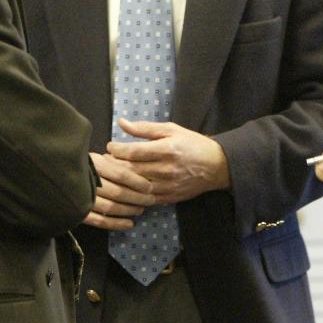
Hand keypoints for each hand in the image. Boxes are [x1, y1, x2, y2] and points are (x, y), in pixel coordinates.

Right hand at [83, 152, 154, 230]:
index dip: (138, 182)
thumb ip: (117, 162)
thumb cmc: (87, 164)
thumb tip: (140, 172)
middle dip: (137, 198)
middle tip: (150, 200)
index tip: (150, 187)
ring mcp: (82, 198)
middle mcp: (89, 181)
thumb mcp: (101, 157)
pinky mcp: (78, 212)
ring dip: (128, 210)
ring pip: (110, 207)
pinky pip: (99, 221)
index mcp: (96, 164)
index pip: (121, 174)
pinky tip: (129, 224)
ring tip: (140, 210)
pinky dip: (116, 224)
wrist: (62, 175)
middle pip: (118, 192)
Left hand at [106, 118, 229, 203]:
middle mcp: (167, 169)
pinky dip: (134, 194)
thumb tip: (122, 123)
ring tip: (113, 173)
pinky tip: (127, 187)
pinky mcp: (170, 197)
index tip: (110, 146)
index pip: (134, 152)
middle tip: (106, 160)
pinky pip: (146, 199)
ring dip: (122, 180)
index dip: (117, 150)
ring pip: (137, 187)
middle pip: (132, 170)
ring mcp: (168, 186)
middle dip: (115, 165)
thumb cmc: (192, 143)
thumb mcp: (171, 129)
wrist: (216, 165)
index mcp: (167, 149)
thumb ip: (145, 128)